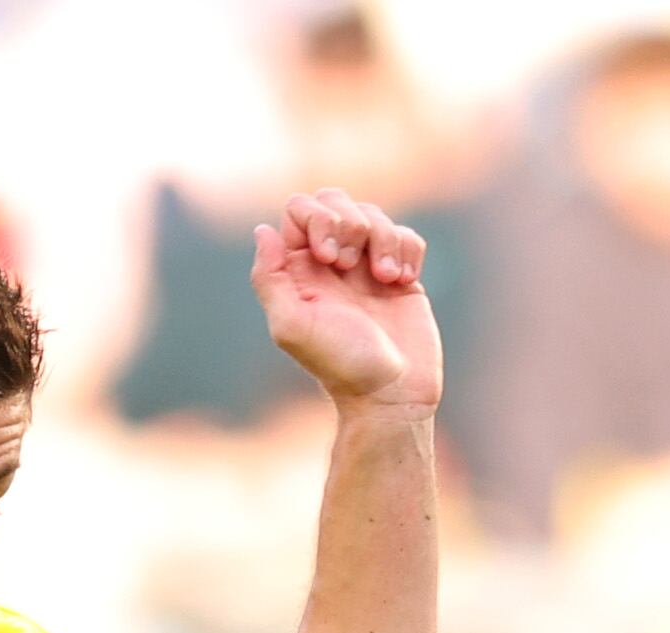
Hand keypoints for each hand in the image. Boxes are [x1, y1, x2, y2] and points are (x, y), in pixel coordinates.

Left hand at [254, 187, 440, 414]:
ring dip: (383, 239)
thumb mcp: (292, 326)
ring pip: (374, 214)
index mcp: (300, 269)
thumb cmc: (341, 364)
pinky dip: (406, 251)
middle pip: (336, 200)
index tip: (327, 258)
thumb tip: (263, 230)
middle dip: (349, 223)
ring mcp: (367, 267)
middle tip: (349, 266)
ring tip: (386, 280)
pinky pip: (406, 236)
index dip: (316, 218)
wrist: (392, 393)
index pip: (300, 209)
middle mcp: (331, 263)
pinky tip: (402, 283)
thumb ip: (269, 278)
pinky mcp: (401, 274)